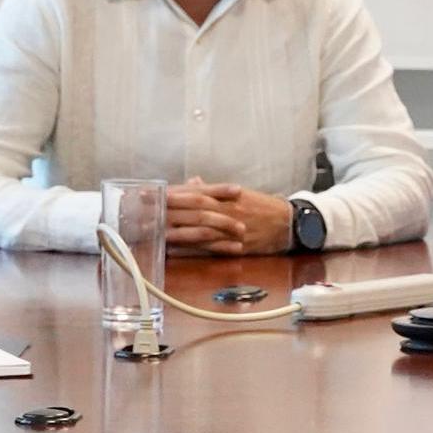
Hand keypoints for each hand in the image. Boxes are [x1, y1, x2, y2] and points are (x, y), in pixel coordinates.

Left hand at [165, 180, 294, 254]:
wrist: (287, 222)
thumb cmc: (261, 207)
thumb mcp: (238, 194)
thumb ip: (213, 190)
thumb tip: (194, 182)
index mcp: (226, 196)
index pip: (194, 193)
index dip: (172, 194)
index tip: (152, 193)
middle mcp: (227, 210)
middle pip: (193, 209)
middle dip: (168, 210)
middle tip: (145, 211)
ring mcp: (231, 229)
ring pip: (200, 229)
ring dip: (176, 231)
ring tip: (155, 231)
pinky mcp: (236, 246)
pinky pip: (211, 248)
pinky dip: (193, 249)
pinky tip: (176, 250)